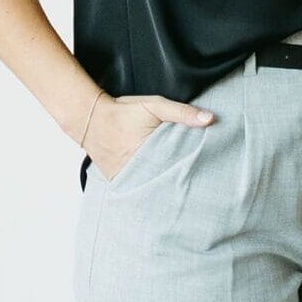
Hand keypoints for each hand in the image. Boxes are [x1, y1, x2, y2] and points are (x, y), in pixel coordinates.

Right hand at [86, 93, 214, 181]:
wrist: (91, 118)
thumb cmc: (123, 111)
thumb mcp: (154, 106)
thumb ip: (182, 112)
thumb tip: (210, 119)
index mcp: (150, 155)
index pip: (176, 171)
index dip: (188, 175)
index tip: (201, 179)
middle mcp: (136, 171)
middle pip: (163, 183)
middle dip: (176, 185)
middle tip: (192, 191)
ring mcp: (124, 179)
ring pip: (147, 189)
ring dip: (158, 189)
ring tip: (174, 194)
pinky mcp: (116, 181)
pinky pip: (132, 189)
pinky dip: (141, 187)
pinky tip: (152, 190)